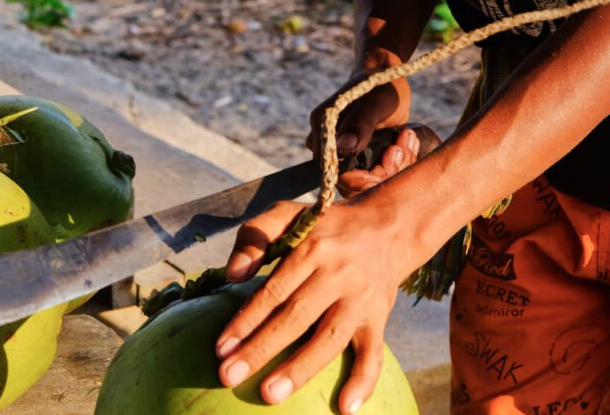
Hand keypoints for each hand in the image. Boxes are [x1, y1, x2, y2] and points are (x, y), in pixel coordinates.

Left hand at [216, 196, 405, 413]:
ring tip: (269, 395)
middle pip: (297, 316)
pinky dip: (363, 381)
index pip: (275, 289)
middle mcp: (339, 273)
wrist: (388, 228)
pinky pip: (374, 352)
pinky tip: (345, 408)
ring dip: (300, 369)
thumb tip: (232, 275)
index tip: (221, 347)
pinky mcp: (380, 316)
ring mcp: (362, 298)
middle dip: (262, 348)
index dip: (247, 319)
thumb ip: (256, 235)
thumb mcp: (290, 214)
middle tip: (229, 376)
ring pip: (330, 338)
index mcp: (314, 247)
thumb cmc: (326, 226)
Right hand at [306, 74, 411, 195]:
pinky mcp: (357, 155)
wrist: (385, 75)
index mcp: (324, 128)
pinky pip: (375, 173)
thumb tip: (342, 148)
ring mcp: (343, 150)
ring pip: (365, 180)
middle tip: (400, 146)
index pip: (334, 172)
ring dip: (392, 165)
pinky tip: (403, 141)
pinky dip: (394, 163)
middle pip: (351, 181)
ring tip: (405, 139)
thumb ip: (360, 123)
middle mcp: (328, 143)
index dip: (363, 177)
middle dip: (383, 170)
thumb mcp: (376, 102)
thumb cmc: (380, 83)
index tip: (391, 156)